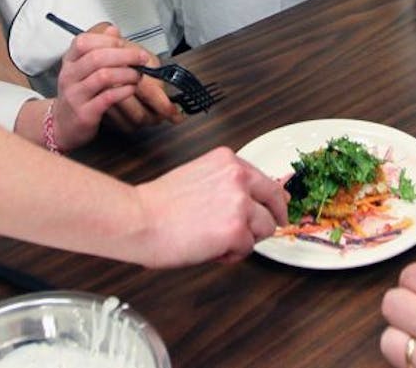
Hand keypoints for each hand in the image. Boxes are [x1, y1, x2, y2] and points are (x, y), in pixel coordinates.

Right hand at [49, 23, 170, 148]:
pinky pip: (107, 97)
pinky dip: (123, 91)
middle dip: (124, 55)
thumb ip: (98, 48)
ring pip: (103, 76)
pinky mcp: (85, 113)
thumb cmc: (77, 94)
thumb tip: (113, 29)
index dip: (108, 40)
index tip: (125, 43)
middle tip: (141, 57)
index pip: (84, 41)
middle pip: (97, 57)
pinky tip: (131, 88)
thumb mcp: (82, 68)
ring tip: (137, 75)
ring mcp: (75, 95)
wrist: (62, 125)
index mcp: (69, 61)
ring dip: (127, 73)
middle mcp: (69, 76)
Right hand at [130, 147, 289, 265]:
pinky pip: (248, 248)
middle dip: (272, 218)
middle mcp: (238, 177)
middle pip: (276, 201)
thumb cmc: (159, 204)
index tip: (275, 208)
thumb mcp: (200, 176)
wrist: (139, 218)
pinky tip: (211, 249)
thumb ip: (226, 184)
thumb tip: (251, 200)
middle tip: (263, 231)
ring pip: (266, 227)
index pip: (266, 180)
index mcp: (227, 161)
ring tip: (218, 240)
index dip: (272, 199)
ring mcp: (240, 203)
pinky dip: (232, 254)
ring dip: (246, 238)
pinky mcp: (237, 230)